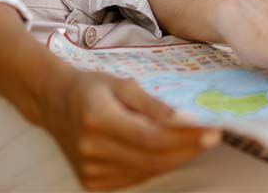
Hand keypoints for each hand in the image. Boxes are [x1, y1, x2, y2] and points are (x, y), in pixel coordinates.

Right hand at [37, 65, 219, 190]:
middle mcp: (91, 149)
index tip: (212, 130)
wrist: (54, 103)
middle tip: (214, 136)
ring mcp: (90, 171)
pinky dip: (156, 165)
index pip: (149, 136)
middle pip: (152, 157)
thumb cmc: (92, 87)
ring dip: (176, 158)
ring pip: (147, 171)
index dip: (183, 137)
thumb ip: (153, 104)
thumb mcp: (122, 84)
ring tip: (197, 142)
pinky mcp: (93, 183)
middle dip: (187, 148)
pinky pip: (135, 177)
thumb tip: (186, 119)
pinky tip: (170, 151)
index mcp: (97, 119)